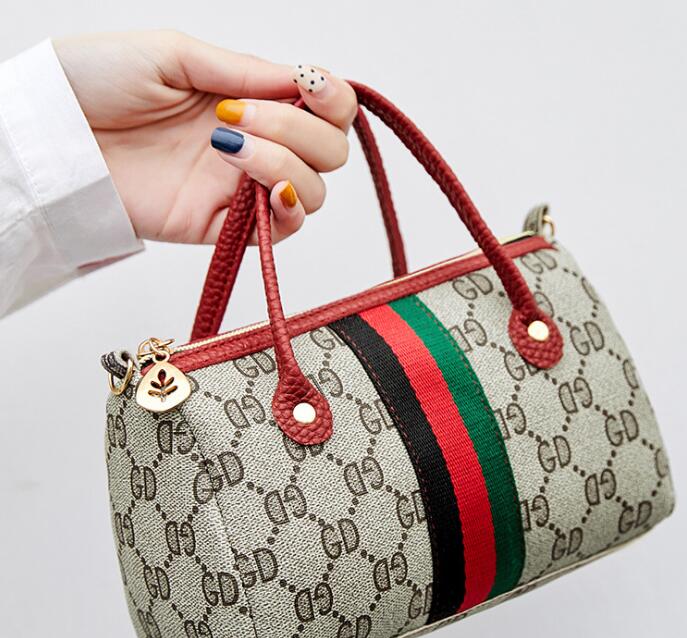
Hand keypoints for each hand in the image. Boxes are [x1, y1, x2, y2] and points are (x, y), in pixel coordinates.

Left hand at [53, 31, 356, 243]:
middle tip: (242, 114)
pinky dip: (287, 211)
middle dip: (302, 130)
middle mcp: (254, 144)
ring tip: (230, 145)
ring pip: (311, 192)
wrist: (54, 134)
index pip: (323, 109)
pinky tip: (266, 190)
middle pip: (328, 153)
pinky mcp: (219, 227)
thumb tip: (303, 79)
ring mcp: (238, 187)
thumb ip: (244, 71)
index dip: (333, 99)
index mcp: (248, 99)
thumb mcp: (174, 54)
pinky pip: (278, 233)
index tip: (310, 86)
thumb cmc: (97, 82)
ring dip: (286, 164)